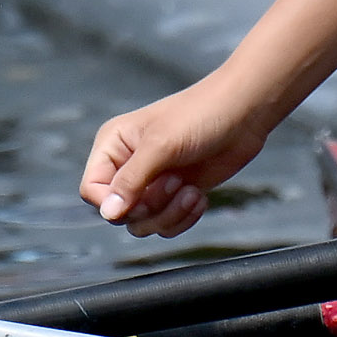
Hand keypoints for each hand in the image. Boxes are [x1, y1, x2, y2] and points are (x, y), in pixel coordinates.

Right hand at [81, 78, 274, 238]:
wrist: (245, 113)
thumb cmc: (201, 115)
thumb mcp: (162, 145)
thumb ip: (132, 180)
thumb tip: (108, 214)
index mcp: (113, 147)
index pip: (91, 190)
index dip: (111, 203)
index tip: (141, 198)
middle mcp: (128, 166)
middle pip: (119, 212)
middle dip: (150, 207)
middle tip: (176, 182)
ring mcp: (154, 182)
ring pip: (143, 223)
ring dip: (169, 215)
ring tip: (192, 193)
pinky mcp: (178, 193)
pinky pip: (168, 223)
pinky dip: (183, 218)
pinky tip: (200, 198)